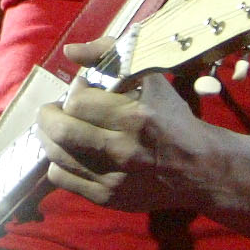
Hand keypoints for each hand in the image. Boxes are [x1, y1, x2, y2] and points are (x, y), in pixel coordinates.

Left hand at [36, 38, 225, 211]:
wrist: (200, 170)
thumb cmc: (172, 120)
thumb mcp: (152, 80)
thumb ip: (111, 54)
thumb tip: (70, 51)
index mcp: (137, 118)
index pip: (77, 102)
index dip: (74, 92)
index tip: (82, 90)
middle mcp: (124, 150)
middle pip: (60, 130)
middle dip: (48, 115)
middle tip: (55, 109)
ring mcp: (114, 178)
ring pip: (55, 154)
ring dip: (49, 136)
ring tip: (61, 127)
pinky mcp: (107, 198)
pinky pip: (60, 177)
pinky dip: (58, 161)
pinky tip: (72, 151)